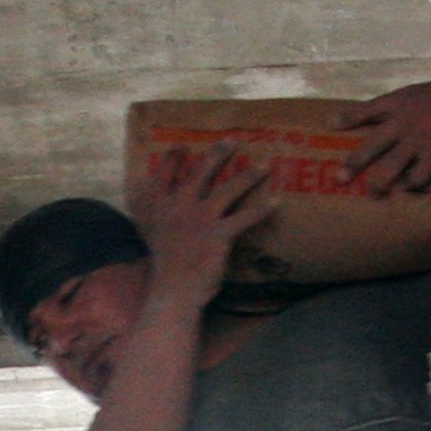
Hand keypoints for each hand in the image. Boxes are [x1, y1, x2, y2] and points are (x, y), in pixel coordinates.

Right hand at [136, 141, 274, 308]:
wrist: (173, 290)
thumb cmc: (166, 268)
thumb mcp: (154, 236)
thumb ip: (162, 217)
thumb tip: (173, 207)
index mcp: (160, 206)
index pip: (165, 172)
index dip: (174, 157)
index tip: (184, 145)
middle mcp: (180, 206)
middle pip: (201, 171)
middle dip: (219, 153)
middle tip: (233, 141)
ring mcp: (200, 218)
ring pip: (229, 189)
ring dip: (249, 175)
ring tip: (264, 165)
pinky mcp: (219, 234)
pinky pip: (246, 217)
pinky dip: (262, 209)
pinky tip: (276, 202)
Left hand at [343, 82, 430, 196]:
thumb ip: (409, 103)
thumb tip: (392, 112)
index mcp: (403, 101)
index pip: (369, 109)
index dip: (348, 117)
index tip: (330, 124)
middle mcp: (405, 121)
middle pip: (371, 146)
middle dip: (352, 164)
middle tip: (339, 178)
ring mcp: (418, 140)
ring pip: (388, 168)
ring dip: (377, 183)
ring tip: (372, 192)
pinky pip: (414, 178)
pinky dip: (410, 186)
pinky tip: (408, 189)